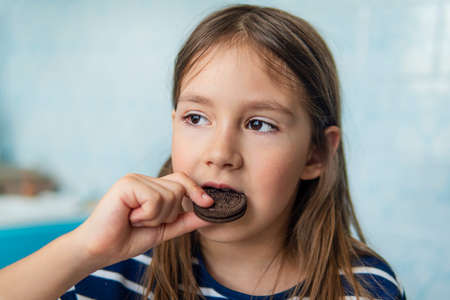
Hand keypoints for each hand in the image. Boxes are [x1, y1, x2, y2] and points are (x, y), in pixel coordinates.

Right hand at [71, 172, 212, 267]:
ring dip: (155, 217)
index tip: (209, 203)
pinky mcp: (127, 184)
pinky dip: (146, 215)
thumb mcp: (163, 229)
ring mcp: (135, 179)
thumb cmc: (128, 239)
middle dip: (168, 213)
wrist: (100, 250)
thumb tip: (211, 214)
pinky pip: (155, 199)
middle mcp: (144, 179)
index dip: (196, 191)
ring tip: (135, 220)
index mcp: (151, 187)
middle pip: (179, 188)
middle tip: (145, 221)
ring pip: (169, 196)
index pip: (182, 180)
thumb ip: (185, 220)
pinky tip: (130, 217)